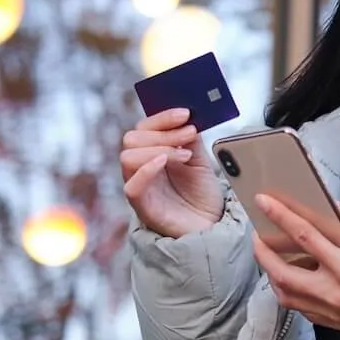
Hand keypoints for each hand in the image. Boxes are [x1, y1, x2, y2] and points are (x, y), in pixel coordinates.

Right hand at [120, 108, 224, 238]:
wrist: (212, 226)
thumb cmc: (202, 194)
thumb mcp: (200, 160)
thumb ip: (190, 139)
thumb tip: (187, 115)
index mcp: (152, 153)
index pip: (143, 127)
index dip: (162, 117)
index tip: (186, 113)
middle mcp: (141, 168)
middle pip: (132, 138)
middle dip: (162, 132)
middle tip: (189, 135)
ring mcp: (140, 186)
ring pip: (127, 157)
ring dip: (158, 148)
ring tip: (185, 154)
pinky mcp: (143, 207)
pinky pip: (132, 186)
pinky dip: (147, 170)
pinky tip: (166, 161)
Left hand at [251, 195, 339, 339]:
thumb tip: (331, 207)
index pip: (304, 237)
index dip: (280, 216)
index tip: (263, 201)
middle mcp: (333, 294)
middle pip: (282, 272)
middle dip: (263, 251)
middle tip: (257, 233)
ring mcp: (331, 313)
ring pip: (286, 294)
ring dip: (271, 273)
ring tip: (269, 255)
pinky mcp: (333, 324)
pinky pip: (299, 308)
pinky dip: (288, 290)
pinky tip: (290, 276)